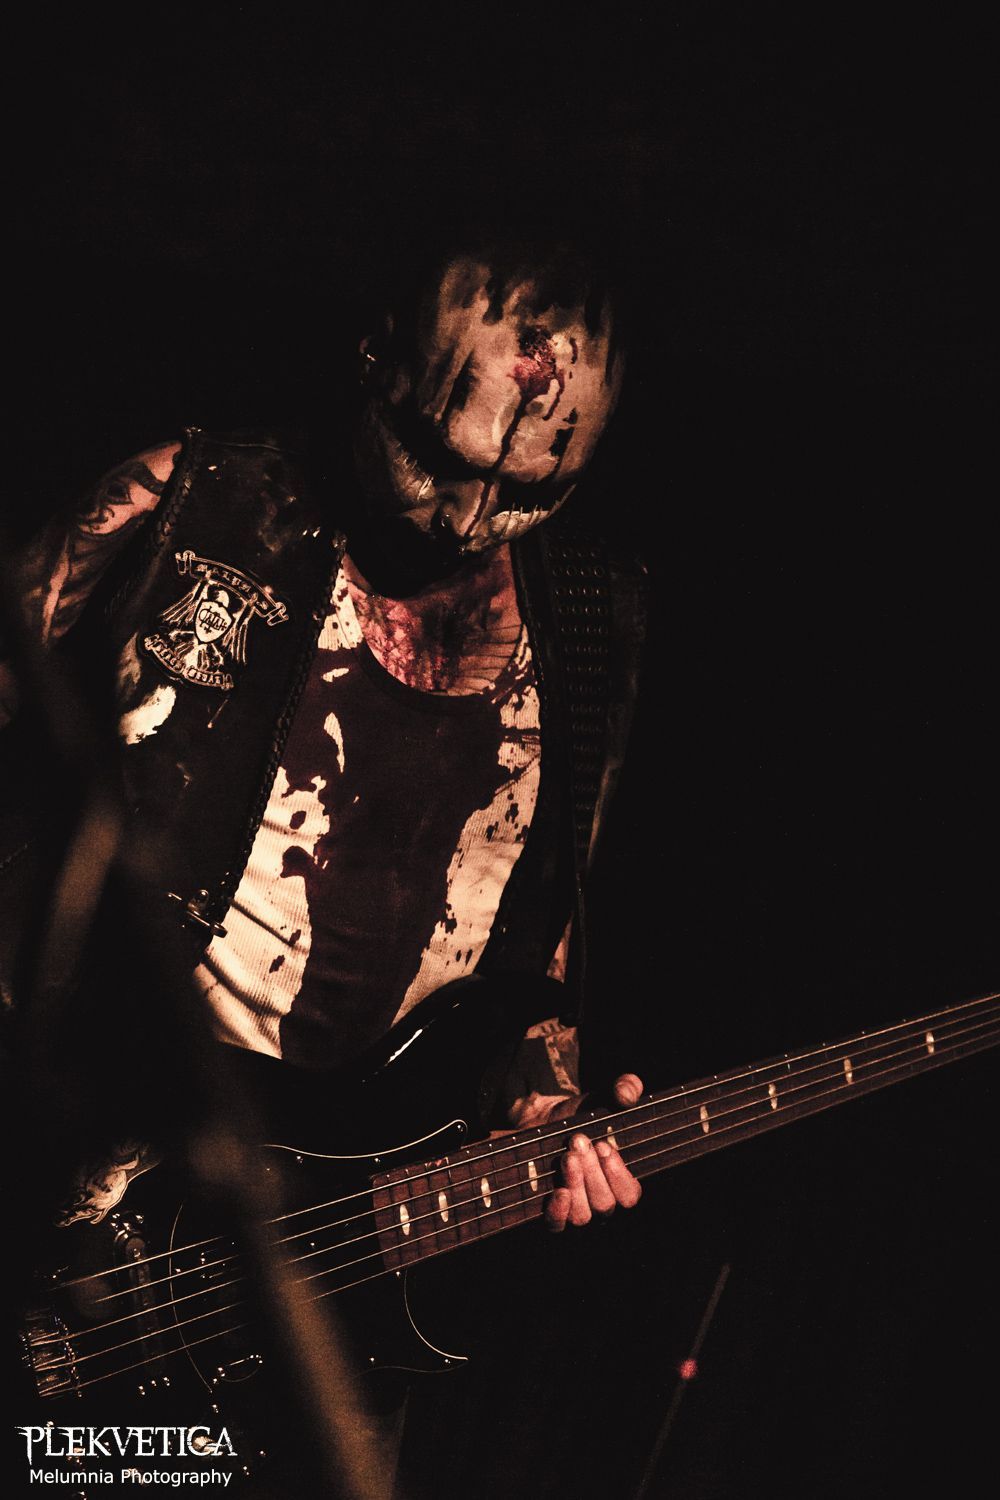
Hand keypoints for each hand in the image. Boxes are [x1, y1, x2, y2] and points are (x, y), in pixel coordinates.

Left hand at [545, 1073, 643, 1231]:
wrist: (538, 1123)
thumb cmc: (578, 1116)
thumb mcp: (601, 1098)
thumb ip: (623, 1088)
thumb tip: (627, 1093)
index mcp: (618, 1183)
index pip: (630, 1196)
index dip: (619, 1174)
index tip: (604, 1146)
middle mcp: (599, 1204)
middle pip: (605, 1204)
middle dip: (592, 1171)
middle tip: (577, 1142)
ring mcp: (574, 1212)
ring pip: (583, 1216)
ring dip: (576, 1184)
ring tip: (566, 1156)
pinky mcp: (548, 1214)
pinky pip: (557, 1227)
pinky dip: (558, 1212)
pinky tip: (558, 1191)